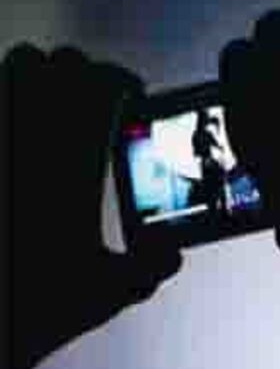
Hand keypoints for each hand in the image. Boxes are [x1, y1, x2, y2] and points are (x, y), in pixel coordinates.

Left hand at [2, 44, 180, 368]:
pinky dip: (8, 94)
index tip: (135, 97)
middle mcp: (32, 135)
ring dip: (39, 74)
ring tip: (51, 104)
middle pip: (63, 62)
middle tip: (95, 99)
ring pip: (19, 63)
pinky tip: (20, 136)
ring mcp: (2, 137)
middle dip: (84, 72)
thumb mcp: (109, 293)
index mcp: (76, 159)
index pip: (108, 83)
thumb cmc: (35, 307)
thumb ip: (150, 269)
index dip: (127, 81)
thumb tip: (173, 253)